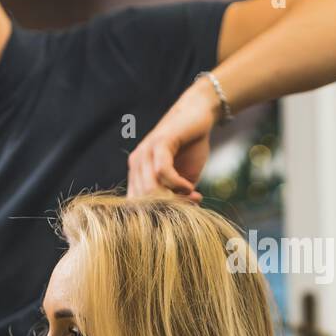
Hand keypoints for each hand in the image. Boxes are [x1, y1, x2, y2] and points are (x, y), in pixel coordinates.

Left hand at [126, 80, 219, 202]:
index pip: (137, 204)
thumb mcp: (183, 179)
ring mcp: (145, 152)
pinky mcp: (159, 143)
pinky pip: (162, 171)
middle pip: (143, 199)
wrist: (199, 116)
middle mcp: (136, 163)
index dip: (158, 214)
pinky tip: (190, 186)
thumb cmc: (191, 148)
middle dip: (169, 208)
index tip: (183, 213)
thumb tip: (177, 218)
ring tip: (193, 196)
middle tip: (192, 204)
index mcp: (138, 173)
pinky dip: (177, 183)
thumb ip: (177, 197)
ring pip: (150, 188)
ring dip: (174, 197)